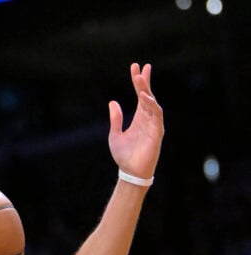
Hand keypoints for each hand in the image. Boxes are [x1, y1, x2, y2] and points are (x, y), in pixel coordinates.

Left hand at [107, 63, 163, 179]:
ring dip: (146, 90)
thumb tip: (113, 102)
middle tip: (140, 67)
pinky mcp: (157, 132)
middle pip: (148, 95)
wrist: (130, 172)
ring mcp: (154, 124)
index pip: (141, 95)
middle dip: (144, 81)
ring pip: (152, 102)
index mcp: (139, 118)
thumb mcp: (115, 135)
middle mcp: (148, 118)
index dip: (138, 81)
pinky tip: (144, 97)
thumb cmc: (124, 155)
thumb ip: (115, 119)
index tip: (136, 67)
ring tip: (139, 78)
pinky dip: (151, 105)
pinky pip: (156, 115)